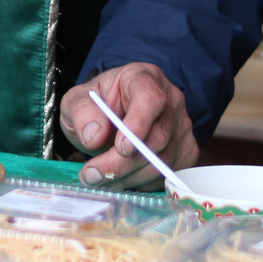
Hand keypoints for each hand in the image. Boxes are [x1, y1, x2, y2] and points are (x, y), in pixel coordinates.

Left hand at [59, 61, 198, 187]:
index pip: (151, 98)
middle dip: (122, 163)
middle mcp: (171, 100)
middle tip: (92, 174)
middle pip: (157, 137)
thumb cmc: (96, 105)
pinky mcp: (185, 151)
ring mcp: (181, 127)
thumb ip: (81, 112)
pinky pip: (167, 175)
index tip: (121, 148)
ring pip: (162, 161)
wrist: (110, 117)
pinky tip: (119, 179)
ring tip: (97, 179)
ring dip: (127, 177)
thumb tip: (94, 136)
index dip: (139, 124)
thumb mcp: (77, 101)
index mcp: (144, 78)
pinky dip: (140, 183)